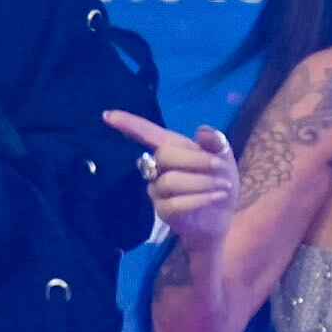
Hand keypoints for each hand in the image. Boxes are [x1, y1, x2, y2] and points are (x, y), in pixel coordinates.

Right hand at [104, 109, 238, 241]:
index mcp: (172, 149)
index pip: (146, 134)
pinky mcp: (163, 212)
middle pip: (164, 156)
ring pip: (170, 181)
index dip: (128, 124)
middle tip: (220, 166)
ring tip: (223, 186)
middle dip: (196, 160)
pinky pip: (175, 204)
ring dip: (202, 182)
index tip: (108, 115)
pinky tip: (215, 197)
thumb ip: (214, 143)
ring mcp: (158, 191)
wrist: (224, 215)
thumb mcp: (223, 158)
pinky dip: (199, 199)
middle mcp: (159, 168)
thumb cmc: (218, 180)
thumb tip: (202, 130)